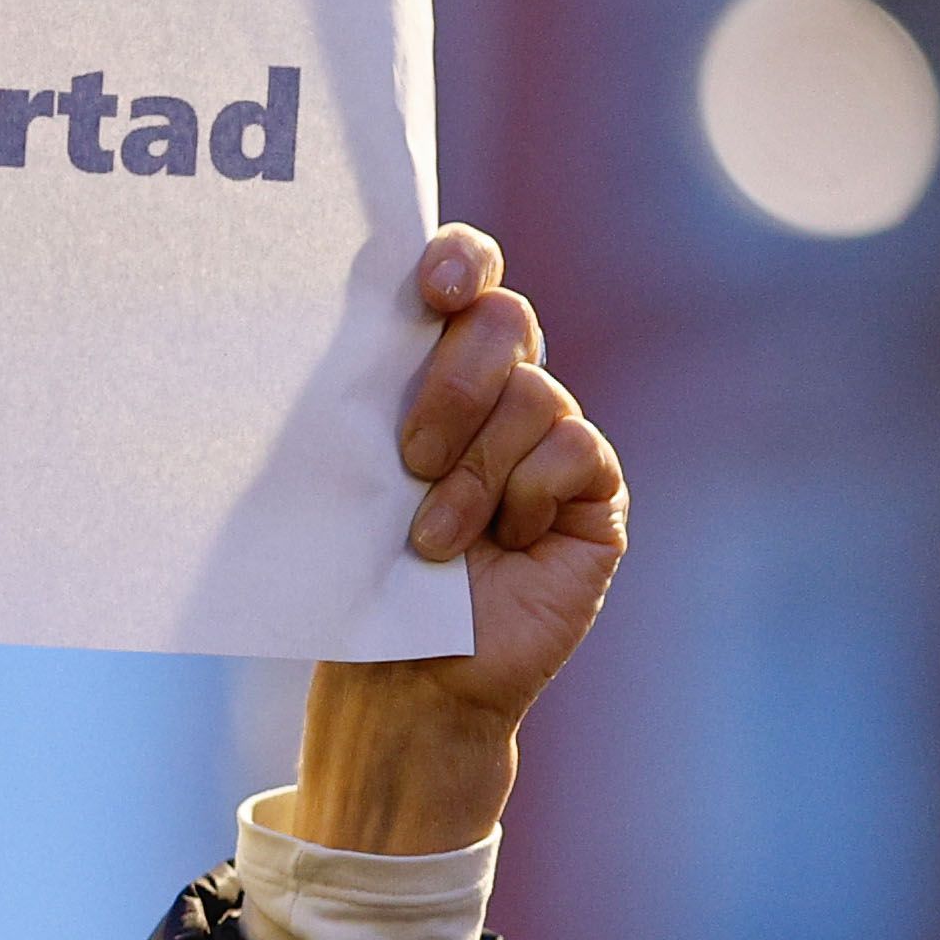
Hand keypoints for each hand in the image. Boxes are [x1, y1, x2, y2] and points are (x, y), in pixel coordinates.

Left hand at [296, 227, 625, 854]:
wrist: (403, 679)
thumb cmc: (364, 575)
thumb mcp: (351, 476)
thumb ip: (365, 397)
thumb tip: (344, 323)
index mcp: (438, 369)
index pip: (467, 275)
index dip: (461, 260)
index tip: (432, 287)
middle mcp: (504, 393)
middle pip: (505, 321)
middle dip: (452, 384)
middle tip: (409, 459)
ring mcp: (555, 442)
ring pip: (535, 397)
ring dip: (474, 473)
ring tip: (435, 539)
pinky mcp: (595, 495)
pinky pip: (574, 452)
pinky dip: (525, 497)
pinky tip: (499, 548)